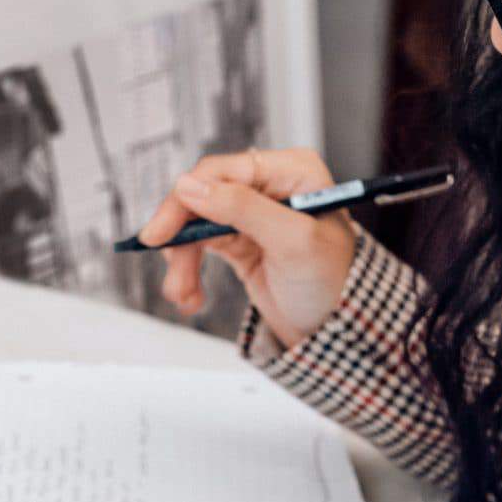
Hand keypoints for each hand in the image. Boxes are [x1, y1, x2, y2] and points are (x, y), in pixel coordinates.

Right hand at [137, 146, 357, 350]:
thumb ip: (243, 209)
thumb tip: (191, 186)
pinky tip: (192, 295)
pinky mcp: (241, 242)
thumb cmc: (334, 283)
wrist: (338, 330)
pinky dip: (190, 272)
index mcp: (291, 172)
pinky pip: (200, 248)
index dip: (188, 198)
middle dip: (183, 237)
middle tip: (168, 265)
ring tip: (183, 294)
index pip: (224, 171)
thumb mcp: (292, 242)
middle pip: (203, 196)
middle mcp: (270, 187)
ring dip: (183, 262)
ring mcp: (252, 215)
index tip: (163, 231)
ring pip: (196, 226)